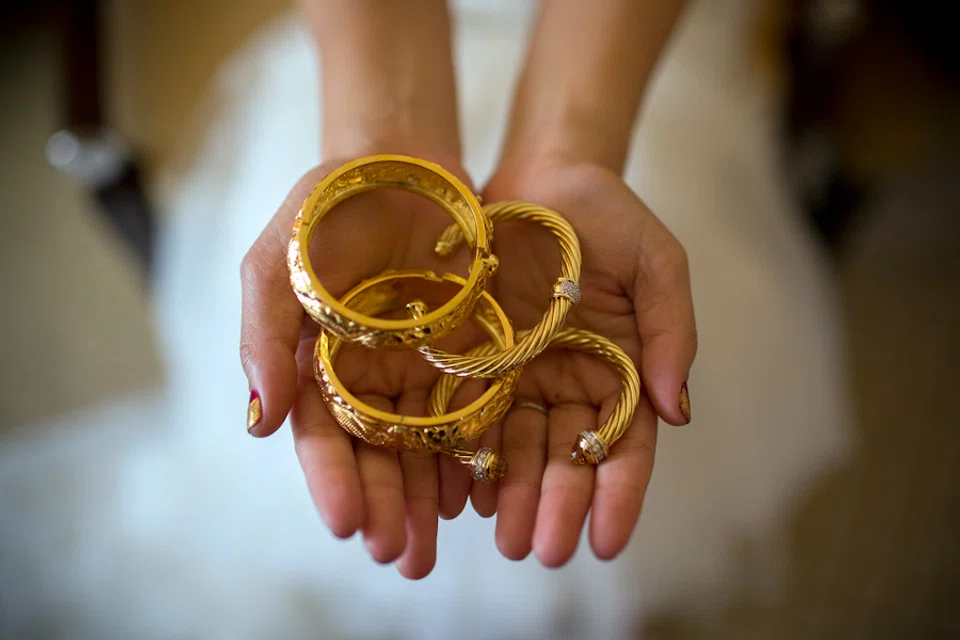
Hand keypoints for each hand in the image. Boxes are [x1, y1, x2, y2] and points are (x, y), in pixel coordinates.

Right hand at [241, 150, 488, 578]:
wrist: (399, 169)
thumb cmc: (326, 212)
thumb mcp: (276, 261)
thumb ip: (265, 335)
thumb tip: (260, 421)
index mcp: (318, 366)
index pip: (322, 436)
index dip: (334, 481)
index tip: (349, 522)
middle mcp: (369, 381)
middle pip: (376, 457)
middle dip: (387, 508)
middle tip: (403, 556)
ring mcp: (420, 372)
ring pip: (424, 448)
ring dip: (428, 500)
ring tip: (437, 546)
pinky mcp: (470, 357)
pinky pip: (473, 412)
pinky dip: (474, 453)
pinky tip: (480, 492)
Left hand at [468, 160, 696, 565]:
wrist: (539, 176)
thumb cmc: (606, 214)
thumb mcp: (657, 263)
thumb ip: (669, 332)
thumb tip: (677, 412)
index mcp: (619, 370)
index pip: (625, 446)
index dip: (619, 496)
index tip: (608, 542)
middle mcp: (568, 384)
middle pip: (565, 459)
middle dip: (557, 507)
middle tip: (542, 550)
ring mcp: (518, 377)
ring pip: (516, 450)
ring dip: (511, 498)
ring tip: (503, 538)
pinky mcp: (471, 361)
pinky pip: (468, 416)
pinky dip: (465, 457)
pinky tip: (460, 494)